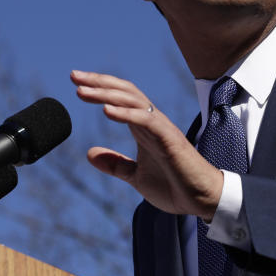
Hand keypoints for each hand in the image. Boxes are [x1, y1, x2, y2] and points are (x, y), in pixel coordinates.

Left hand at [70, 69, 222, 218]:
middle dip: (98, 82)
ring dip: (106, 94)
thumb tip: (90, 154)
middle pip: (124, 92)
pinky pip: (145, 120)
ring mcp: (161, 128)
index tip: (76, 84)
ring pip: (132, 100)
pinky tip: (106, 111)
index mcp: (143, 127)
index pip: (119, 99)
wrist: (202, 199)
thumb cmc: (174, 186)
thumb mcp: (136, 177)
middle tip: (74, 76)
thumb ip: (116, 164)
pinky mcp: (169, 138)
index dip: (99, 89)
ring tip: (82, 91)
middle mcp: (151, 122)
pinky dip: (125, 114)